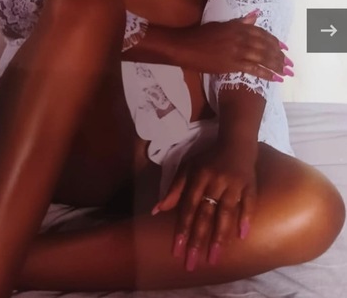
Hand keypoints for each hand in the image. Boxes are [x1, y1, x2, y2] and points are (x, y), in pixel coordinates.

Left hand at [151, 142, 257, 271]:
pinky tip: (242, 235)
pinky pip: (249, 203)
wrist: (236, 143)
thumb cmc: (208, 159)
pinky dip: (246, 217)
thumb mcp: (188, 168)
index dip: (182, 228)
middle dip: (198, 239)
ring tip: (214, 258)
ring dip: (220, 236)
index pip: (188, 207)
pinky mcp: (250, 184)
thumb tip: (155, 211)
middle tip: (192, 263)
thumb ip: (174, 189)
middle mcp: (215, 181)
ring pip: (226, 212)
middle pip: (205, 213)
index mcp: (198, 177)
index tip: (177, 250)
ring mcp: (234, 183)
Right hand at [172, 10, 292, 80]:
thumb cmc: (202, 35)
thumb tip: (255, 15)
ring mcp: (238, 51)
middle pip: (266, 46)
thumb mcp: (222, 25)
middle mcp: (242, 38)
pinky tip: (275, 78)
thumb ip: (240, 22)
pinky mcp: (233, 64)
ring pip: (263, 58)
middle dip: (280, 56)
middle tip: (291, 64)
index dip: (276, 42)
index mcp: (239, 27)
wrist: (186, 46)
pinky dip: (266, 74)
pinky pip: (254, 69)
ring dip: (277, 65)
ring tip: (287, 72)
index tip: (285, 48)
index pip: (263, 34)